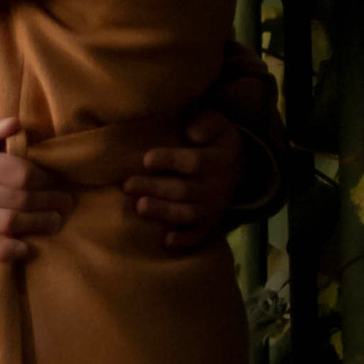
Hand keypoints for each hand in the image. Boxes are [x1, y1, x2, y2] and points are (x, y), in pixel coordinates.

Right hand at [0, 115, 70, 262]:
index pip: (19, 173)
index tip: (53, 180)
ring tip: (55, 223)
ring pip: (7, 224)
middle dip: (48, 202)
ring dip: (37, 225)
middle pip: (19, 200)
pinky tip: (26, 249)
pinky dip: (7, 251)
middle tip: (66, 204)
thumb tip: (18, 125)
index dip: (42, 178)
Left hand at [127, 110, 244, 255]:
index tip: (146, 159)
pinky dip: (184, 240)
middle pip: (185, 190)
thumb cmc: (214, 140)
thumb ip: (207, 122)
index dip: (170, 160)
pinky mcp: (211, 222)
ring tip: (139, 207)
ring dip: (163, 212)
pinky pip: (199, 235)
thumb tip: (192, 133)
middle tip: (128, 185)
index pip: (195, 162)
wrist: (236, 166)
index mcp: (221, 159)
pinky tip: (166, 241)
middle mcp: (220, 186)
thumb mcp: (217, 123)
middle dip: (155, 188)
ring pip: (188, 214)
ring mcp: (215, 207)